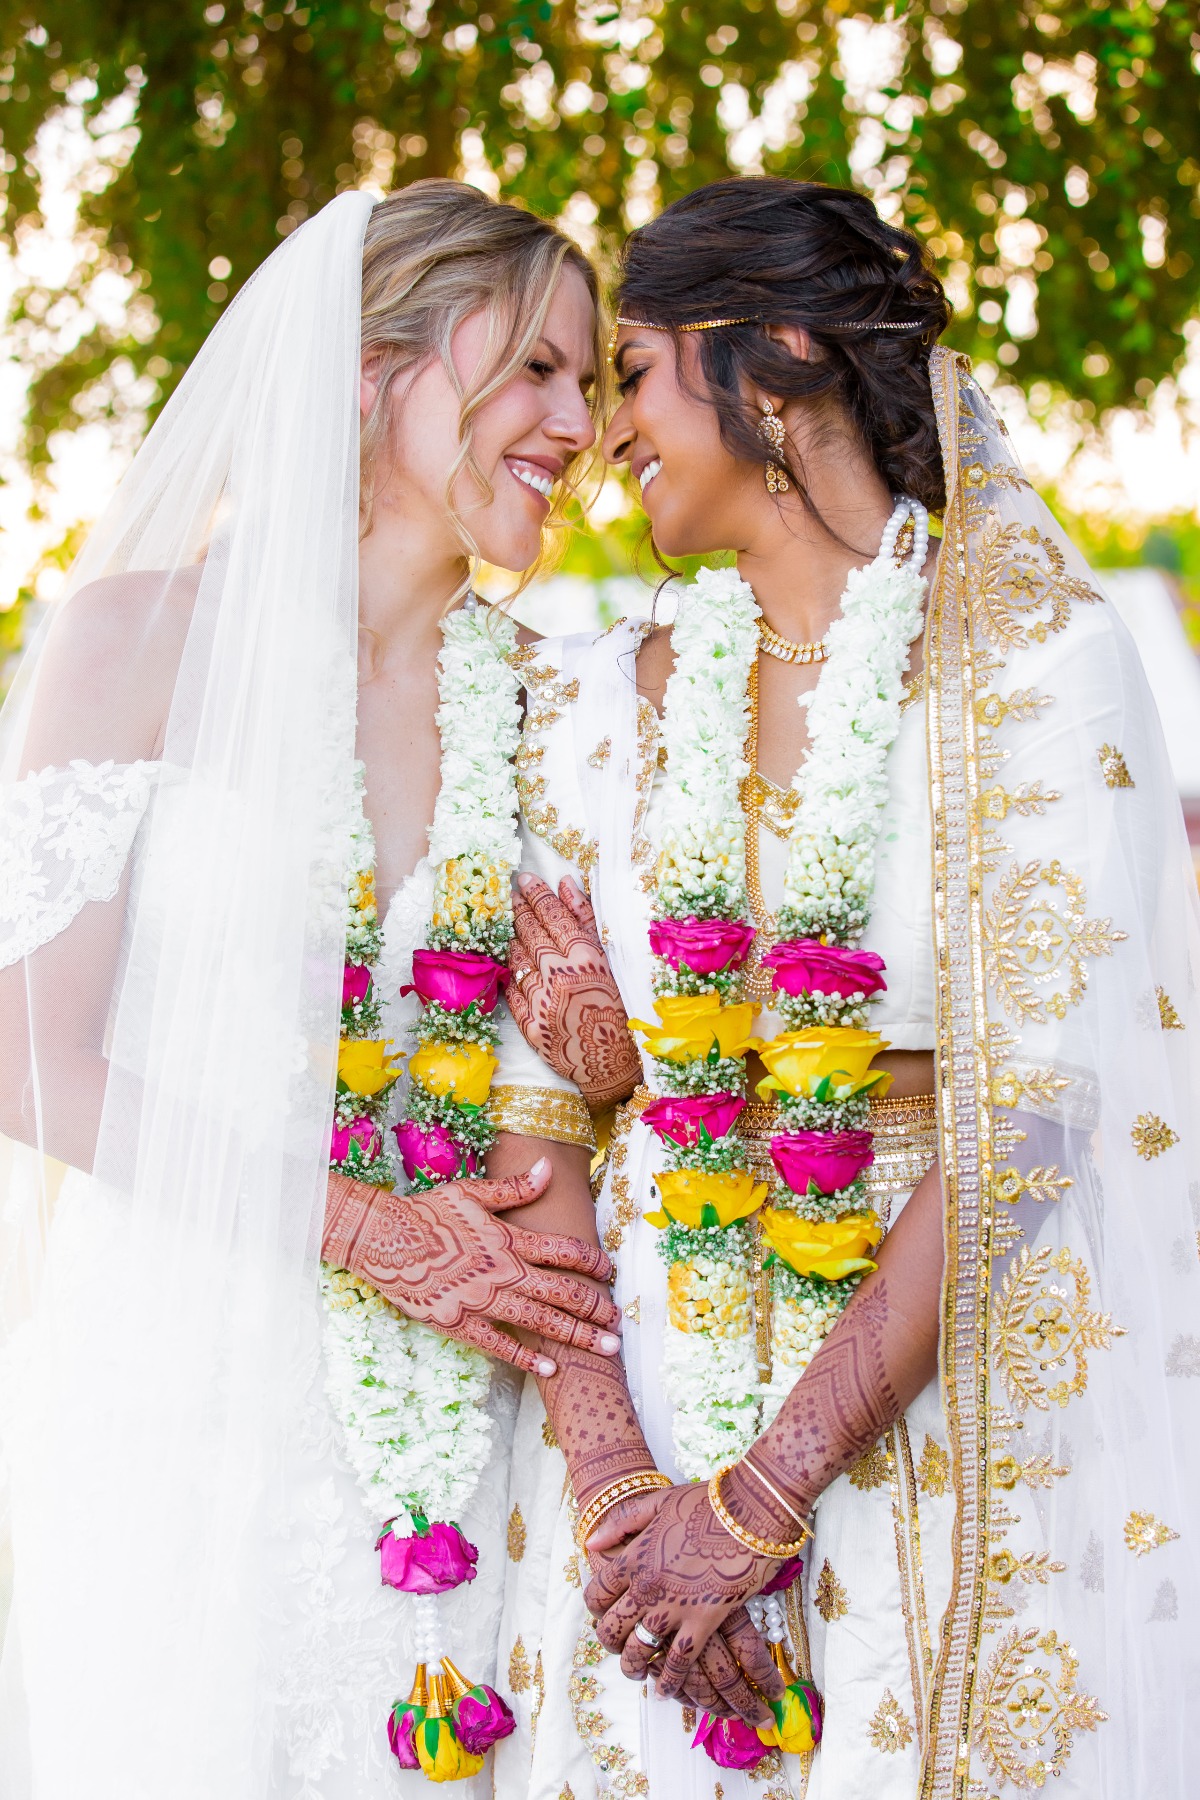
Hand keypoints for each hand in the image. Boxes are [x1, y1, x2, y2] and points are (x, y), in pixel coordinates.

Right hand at [323, 1159, 620, 1377]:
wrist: (385, 1240)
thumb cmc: (427, 1213)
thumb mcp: (472, 1192)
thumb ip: (514, 1187)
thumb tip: (548, 1168)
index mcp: (510, 1239)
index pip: (565, 1251)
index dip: (594, 1262)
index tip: (612, 1273)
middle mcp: (504, 1271)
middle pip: (564, 1292)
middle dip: (596, 1308)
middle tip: (620, 1324)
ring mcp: (484, 1300)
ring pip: (542, 1321)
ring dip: (578, 1335)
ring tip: (606, 1349)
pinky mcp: (461, 1323)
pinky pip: (501, 1344)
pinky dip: (527, 1357)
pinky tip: (550, 1368)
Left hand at [507, 875, 641, 1108]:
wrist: (614, 1062)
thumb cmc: (620, 1007)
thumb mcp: (612, 959)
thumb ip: (587, 921)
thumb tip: (565, 884)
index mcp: (585, 959)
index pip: (554, 916)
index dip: (538, 895)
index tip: (525, 879)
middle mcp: (560, 977)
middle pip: (532, 933)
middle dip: (520, 909)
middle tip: (513, 893)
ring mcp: (542, 1003)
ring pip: (518, 959)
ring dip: (514, 938)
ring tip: (513, 924)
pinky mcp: (530, 1026)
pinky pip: (513, 991)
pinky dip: (513, 972)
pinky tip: (514, 961)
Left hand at [583, 1482, 784, 1725]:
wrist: (750, 1511)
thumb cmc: (706, 1502)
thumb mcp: (657, 1502)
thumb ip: (622, 1522)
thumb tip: (592, 1542)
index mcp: (632, 1557)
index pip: (596, 1594)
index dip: (596, 1608)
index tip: (605, 1613)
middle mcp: (645, 1587)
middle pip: (611, 1629)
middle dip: (610, 1643)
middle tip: (619, 1647)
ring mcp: (673, 1608)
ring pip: (639, 1651)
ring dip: (634, 1666)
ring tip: (638, 1672)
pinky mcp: (703, 1623)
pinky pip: (678, 1663)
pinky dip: (669, 1681)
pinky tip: (665, 1689)